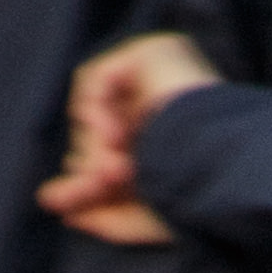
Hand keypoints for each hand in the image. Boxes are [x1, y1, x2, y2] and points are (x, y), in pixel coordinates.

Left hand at [38, 32, 218, 242]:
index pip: (107, 155)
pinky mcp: (151, 55)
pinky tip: (115, 136)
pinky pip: (94, 80)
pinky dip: (93, 112)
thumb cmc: (194, 200)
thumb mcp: (138, 217)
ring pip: (95, 109)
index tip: (70, 202)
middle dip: (89, 165)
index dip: (85, 179)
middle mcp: (163, 106)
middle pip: (97, 133)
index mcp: (170, 142)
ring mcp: (157, 78)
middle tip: (106, 182)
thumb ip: (98, 212)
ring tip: (116, 166)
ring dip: (93, 144)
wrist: (220, 170)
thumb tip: (51, 202)